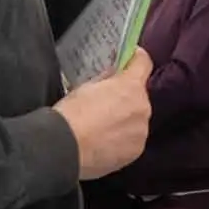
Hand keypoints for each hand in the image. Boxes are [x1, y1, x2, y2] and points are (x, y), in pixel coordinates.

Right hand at [53, 49, 153, 178]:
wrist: (65, 149)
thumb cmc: (71, 114)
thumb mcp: (86, 87)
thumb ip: (106, 79)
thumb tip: (114, 76)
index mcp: (130, 86)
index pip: (144, 63)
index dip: (136, 58)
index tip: (130, 58)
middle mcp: (143, 107)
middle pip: (139, 94)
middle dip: (126, 95)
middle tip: (106, 102)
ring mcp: (142, 130)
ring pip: (137, 118)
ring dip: (125, 118)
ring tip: (103, 127)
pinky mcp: (137, 150)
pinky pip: (133, 138)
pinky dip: (123, 137)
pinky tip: (105, 141)